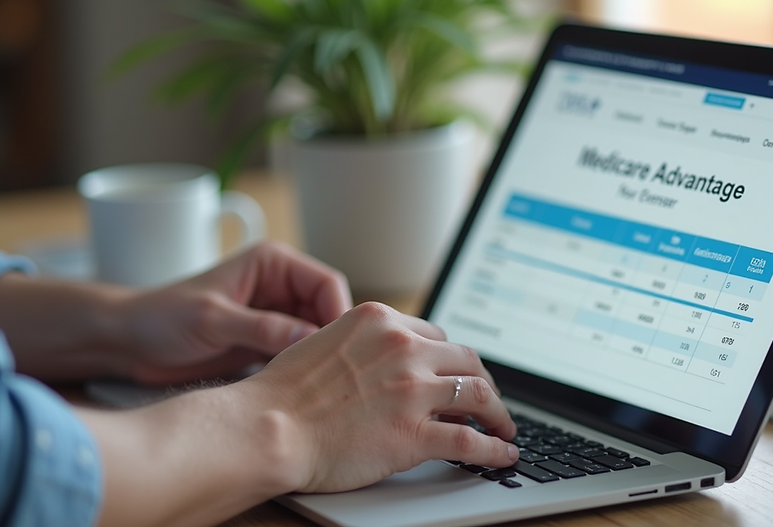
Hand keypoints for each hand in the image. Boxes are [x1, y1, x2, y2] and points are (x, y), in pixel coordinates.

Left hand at [118, 242, 352, 384]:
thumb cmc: (161, 317)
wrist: (128, 344)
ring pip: (317, 338)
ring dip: (320, 359)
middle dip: (334, 340)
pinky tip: (302, 391)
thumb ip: (261, 328)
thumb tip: (309, 338)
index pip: (327, 282)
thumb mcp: (212, 318)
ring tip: (322, 386)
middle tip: (336, 373)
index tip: (339, 347)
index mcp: (272, 263)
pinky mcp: (266, 345)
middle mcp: (279, 287)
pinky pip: (299, 357)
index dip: (338, 313)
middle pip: (328, 311)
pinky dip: (303, 372)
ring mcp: (274, 318)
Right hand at [239, 301, 518, 492]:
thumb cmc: (283, 392)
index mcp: (379, 321)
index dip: (449, 360)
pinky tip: (503, 452)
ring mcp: (412, 390)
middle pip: (467, 360)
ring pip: (480, 395)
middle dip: (482, 381)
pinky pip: (472, 440)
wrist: (268, 427)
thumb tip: (379, 360)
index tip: (455, 375)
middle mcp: (402, 348)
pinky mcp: (414, 433)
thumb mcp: (323, 342)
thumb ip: (360, 345)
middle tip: (487, 400)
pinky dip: (495, 447)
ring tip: (503, 426)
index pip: (435, 335)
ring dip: (499, 413)